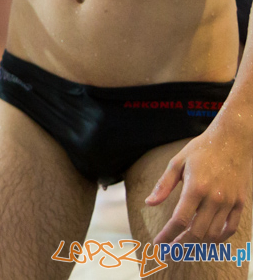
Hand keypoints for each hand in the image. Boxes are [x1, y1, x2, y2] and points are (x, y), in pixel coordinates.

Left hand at [147, 124, 250, 243]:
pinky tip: (209, 240)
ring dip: (199, 243)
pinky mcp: (240, 203)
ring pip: (214, 234)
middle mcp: (214, 198)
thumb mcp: (177, 162)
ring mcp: (229, 202)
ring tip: (186, 245)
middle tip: (170, 249)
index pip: (180, 220)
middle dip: (181, 243)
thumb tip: (149, 203)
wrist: (232, 141)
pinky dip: (220, 238)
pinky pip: (231, 228)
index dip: (168, 235)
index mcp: (196, 188)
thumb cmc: (201, 149)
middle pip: (197, 232)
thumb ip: (163, 185)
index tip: (159, 243)